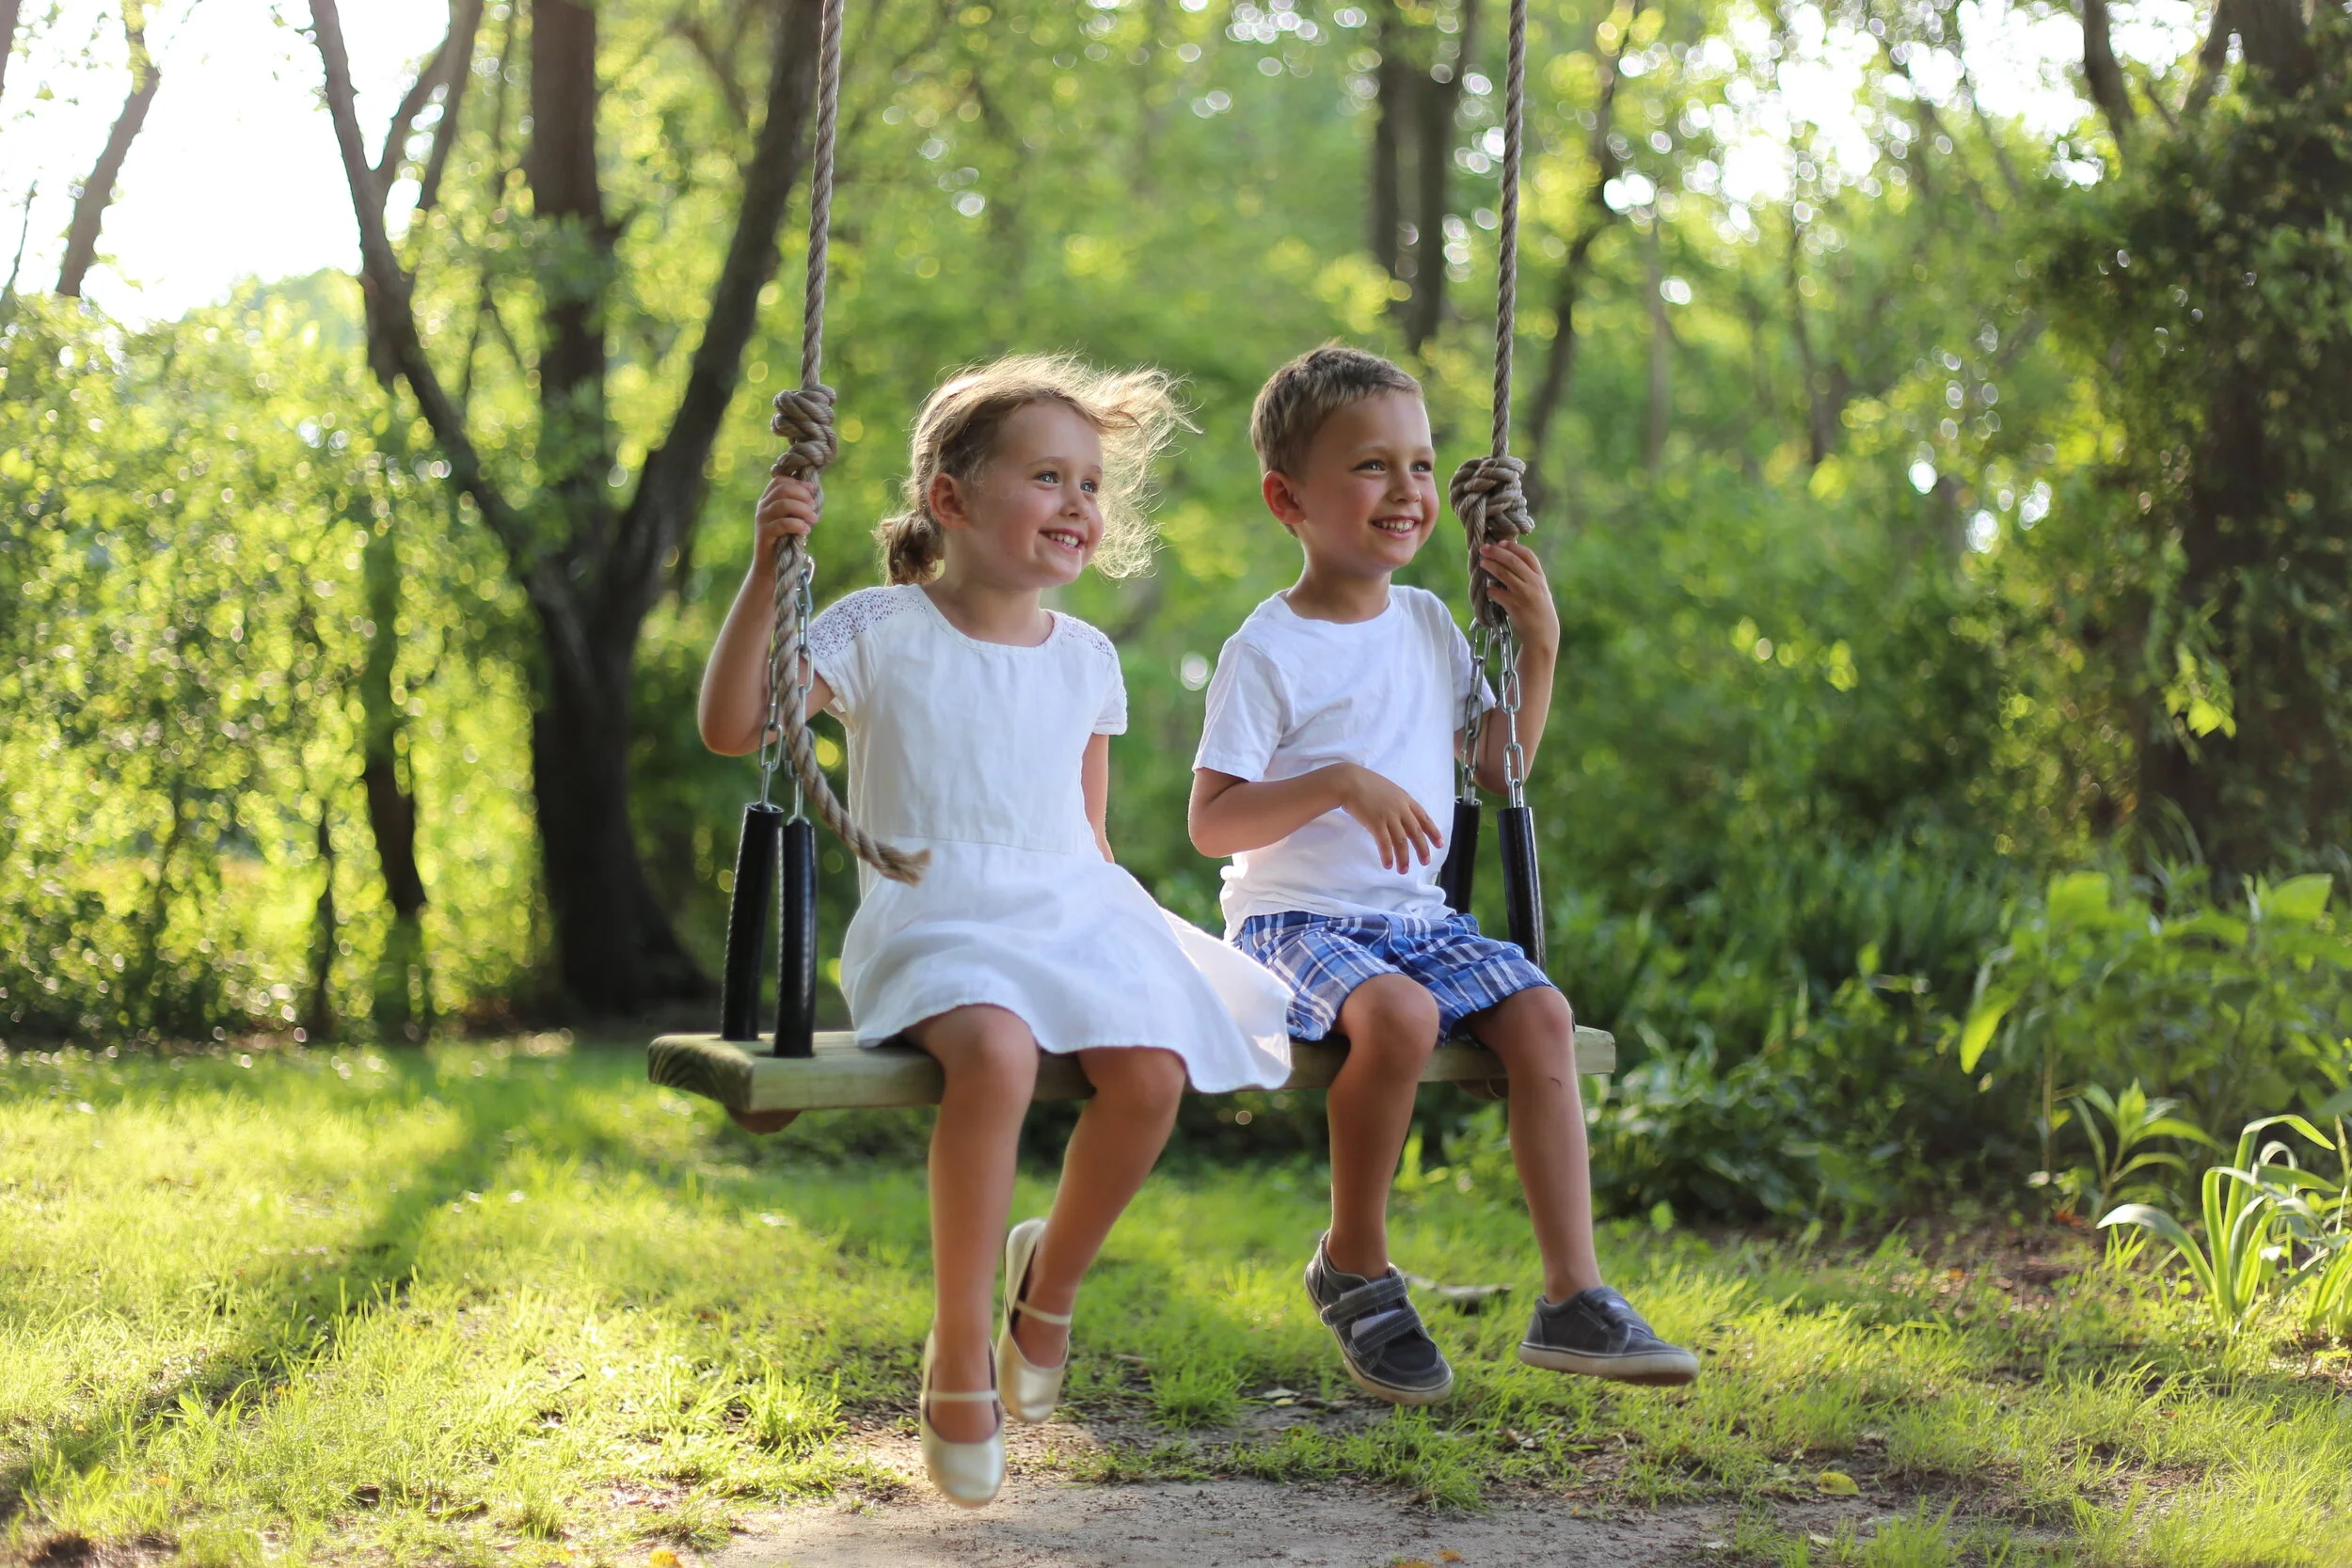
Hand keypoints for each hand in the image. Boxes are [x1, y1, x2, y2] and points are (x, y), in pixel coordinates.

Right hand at [754, 475, 818, 565]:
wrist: (771, 566)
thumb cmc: (785, 540)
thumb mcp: (793, 518)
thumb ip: (799, 505)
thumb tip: (814, 492)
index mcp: (768, 499)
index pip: (780, 481)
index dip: (798, 482)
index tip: (812, 490)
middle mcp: (763, 506)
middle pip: (783, 489)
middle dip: (803, 495)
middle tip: (815, 507)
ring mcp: (762, 518)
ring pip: (783, 504)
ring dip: (803, 510)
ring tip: (814, 519)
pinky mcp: (764, 533)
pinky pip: (783, 523)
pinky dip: (798, 525)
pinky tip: (806, 530)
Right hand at [1336, 764, 1443, 871]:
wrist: (1349, 780)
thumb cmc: (1366, 784)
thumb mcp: (1389, 790)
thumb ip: (1397, 803)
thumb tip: (1401, 817)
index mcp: (1405, 799)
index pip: (1424, 818)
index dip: (1433, 832)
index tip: (1440, 844)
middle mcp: (1400, 808)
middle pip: (1416, 832)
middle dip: (1422, 849)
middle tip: (1425, 862)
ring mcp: (1389, 816)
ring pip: (1401, 841)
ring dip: (1404, 858)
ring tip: (1403, 870)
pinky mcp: (1375, 823)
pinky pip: (1385, 843)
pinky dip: (1387, 855)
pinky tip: (1388, 864)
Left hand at [1477, 539, 1557, 653]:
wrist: (1543, 636)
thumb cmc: (1538, 613)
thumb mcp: (1540, 592)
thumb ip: (1529, 578)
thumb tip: (1508, 562)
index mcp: (1540, 578)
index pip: (1527, 555)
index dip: (1513, 547)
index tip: (1501, 543)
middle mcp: (1534, 583)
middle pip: (1512, 560)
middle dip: (1496, 552)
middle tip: (1484, 549)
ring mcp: (1524, 594)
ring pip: (1503, 574)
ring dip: (1490, 566)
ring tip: (1482, 563)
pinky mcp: (1514, 606)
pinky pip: (1497, 593)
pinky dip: (1490, 590)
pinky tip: (1489, 591)